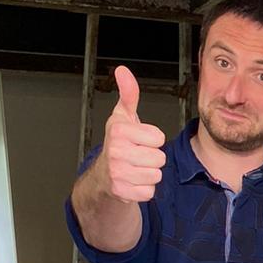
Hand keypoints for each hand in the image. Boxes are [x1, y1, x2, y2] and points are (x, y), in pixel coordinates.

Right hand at [103, 66, 166, 202]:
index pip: (158, 138)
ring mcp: (117, 173)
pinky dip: (145, 189)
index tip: (140, 140)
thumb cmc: (118, 143)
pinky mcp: (121, 192)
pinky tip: (133, 182)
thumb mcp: (123, 116)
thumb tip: (122, 71)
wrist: (103, 174)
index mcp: (119, 131)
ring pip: (156, 175)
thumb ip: (128, 94)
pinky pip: (150, 192)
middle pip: (159, 158)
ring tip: (136, 169)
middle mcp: (116, 151)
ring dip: (150, 174)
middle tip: (138, 156)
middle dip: (152, 158)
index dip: (153, 140)